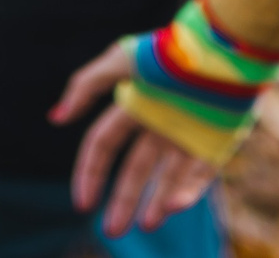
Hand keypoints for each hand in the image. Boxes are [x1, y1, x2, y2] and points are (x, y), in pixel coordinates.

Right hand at [52, 37, 218, 236]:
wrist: (223, 48)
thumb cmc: (169, 52)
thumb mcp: (121, 61)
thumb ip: (86, 86)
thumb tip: (56, 118)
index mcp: (135, 105)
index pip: (104, 145)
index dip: (90, 173)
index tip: (83, 203)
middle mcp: (159, 125)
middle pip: (135, 170)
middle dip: (122, 200)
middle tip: (112, 231)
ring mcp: (188, 135)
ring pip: (167, 179)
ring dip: (154, 204)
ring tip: (145, 226)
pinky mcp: (217, 143)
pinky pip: (199, 176)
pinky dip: (187, 194)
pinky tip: (171, 207)